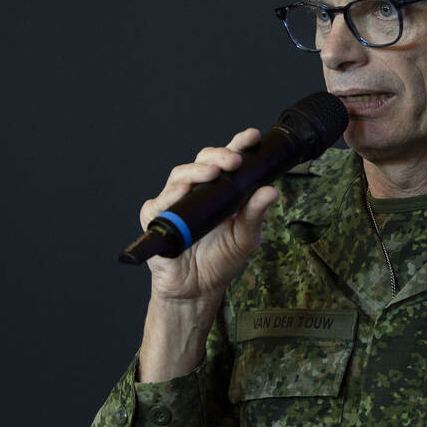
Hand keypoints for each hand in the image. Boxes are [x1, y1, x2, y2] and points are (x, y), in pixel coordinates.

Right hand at [140, 128, 278, 301]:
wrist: (198, 289)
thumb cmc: (220, 260)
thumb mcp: (244, 238)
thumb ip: (255, 215)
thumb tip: (271, 190)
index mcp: (220, 190)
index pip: (228, 160)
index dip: (238, 145)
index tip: (252, 137)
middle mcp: (197, 190)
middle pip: (203, 161)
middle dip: (219, 156)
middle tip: (235, 160)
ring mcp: (174, 202)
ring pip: (180, 176)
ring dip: (196, 171)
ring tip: (212, 173)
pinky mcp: (155, 218)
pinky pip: (160, 203)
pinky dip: (171, 197)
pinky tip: (183, 192)